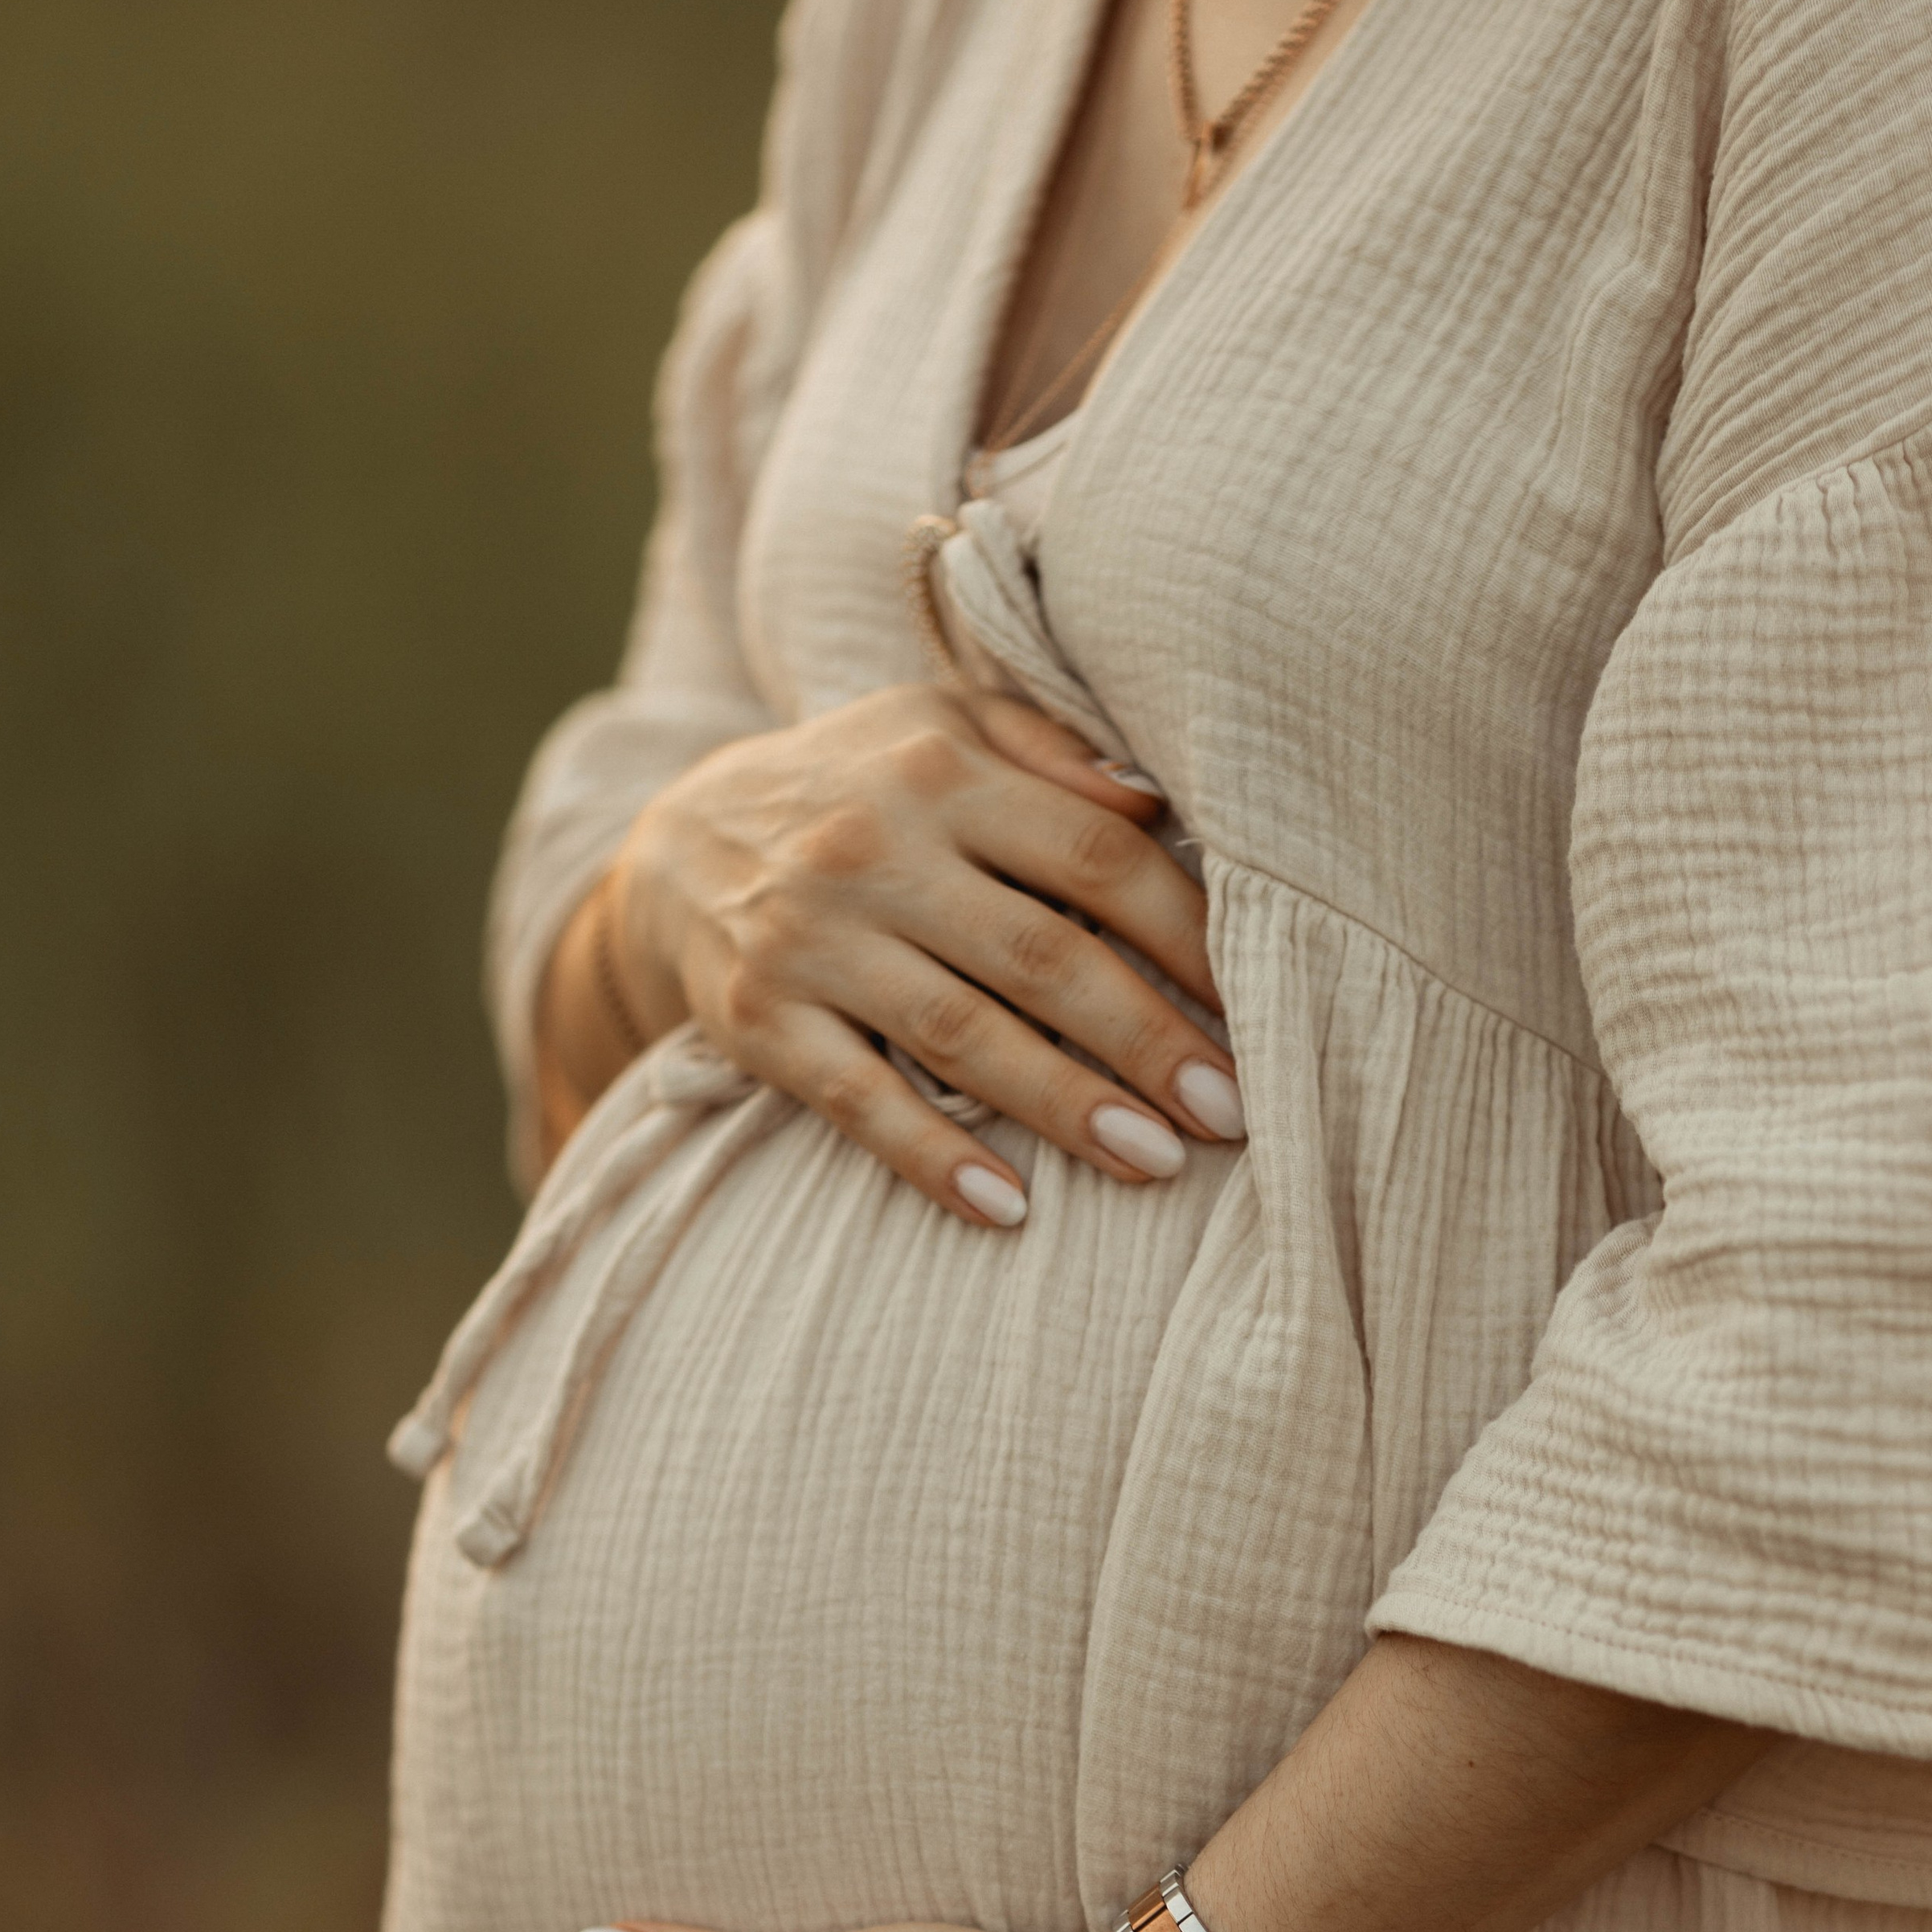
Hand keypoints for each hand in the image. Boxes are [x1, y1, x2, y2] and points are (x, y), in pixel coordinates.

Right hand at [538, 685, 1244, 1227]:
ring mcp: (810, 939)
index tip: (1256, 1005)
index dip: (1185, 936)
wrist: (676, 842)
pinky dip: (931, 1156)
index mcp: (941, 771)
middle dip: (1147, 1040)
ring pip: (960, 1034)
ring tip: (1154, 1163)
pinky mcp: (757, 1019)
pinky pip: (857, 1100)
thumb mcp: (941, 725)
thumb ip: (1050, 750)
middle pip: (1040, 954)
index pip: (1094, 855)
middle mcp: (873, 849)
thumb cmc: (857, 788)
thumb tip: (1158, 802)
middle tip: (1230, 1113)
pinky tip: (1007, 1206)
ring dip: (1064, 1105)